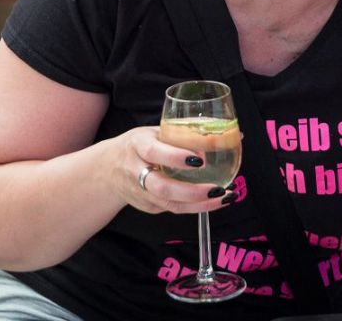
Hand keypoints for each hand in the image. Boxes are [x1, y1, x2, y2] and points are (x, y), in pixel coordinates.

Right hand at [109, 127, 234, 214]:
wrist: (107, 170)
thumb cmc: (139, 145)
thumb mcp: (156, 131)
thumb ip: (188, 132)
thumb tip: (234, 133)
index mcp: (138, 146)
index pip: (155, 152)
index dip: (176, 157)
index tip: (200, 160)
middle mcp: (136, 172)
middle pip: (161, 187)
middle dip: (191, 191)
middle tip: (217, 187)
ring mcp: (141, 193)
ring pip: (169, 204)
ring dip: (200, 203)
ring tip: (225, 197)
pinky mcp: (148, 207)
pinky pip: (174, 209)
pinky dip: (197, 207)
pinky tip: (217, 200)